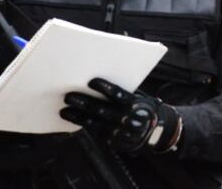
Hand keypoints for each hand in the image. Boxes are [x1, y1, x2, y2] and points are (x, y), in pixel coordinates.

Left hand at [60, 77, 181, 154]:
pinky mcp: (114, 141)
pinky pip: (96, 132)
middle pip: (101, 109)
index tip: (90, 82)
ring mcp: (120, 131)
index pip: (117, 94)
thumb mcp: (140, 98)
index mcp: (135, 104)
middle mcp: (127, 118)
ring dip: (78, 116)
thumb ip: (124, 93)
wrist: (155, 131)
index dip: (104, 88)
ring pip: (95, 122)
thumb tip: (98, 84)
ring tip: (65, 110)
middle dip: (83, 102)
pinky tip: (74, 119)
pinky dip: (83, 125)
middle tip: (69, 96)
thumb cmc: (143, 109)